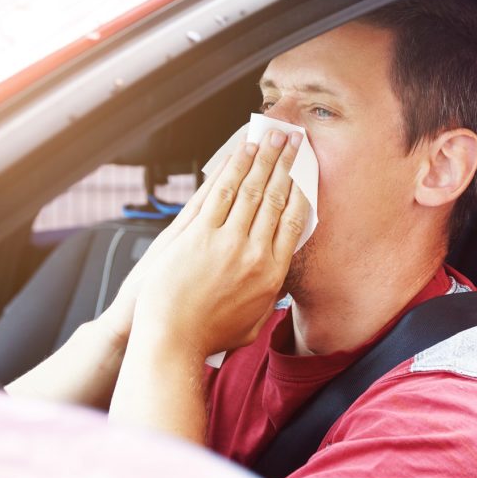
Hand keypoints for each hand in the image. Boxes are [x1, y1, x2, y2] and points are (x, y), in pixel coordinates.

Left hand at [127, 129, 308, 358]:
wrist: (170, 340)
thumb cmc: (207, 336)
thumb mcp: (252, 323)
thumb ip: (269, 299)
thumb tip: (276, 281)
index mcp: (271, 274)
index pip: (293, 222)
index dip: (301, 190)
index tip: (306, 170)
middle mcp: (252, 254)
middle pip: (274, 199)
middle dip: (285, 164)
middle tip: (292, 141)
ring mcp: (224, 241)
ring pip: (249, 190)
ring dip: (262, 159)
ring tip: (270, 137)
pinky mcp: (196, 234)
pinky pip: (219, 193)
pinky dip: (231, 170)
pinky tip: (240, 154)